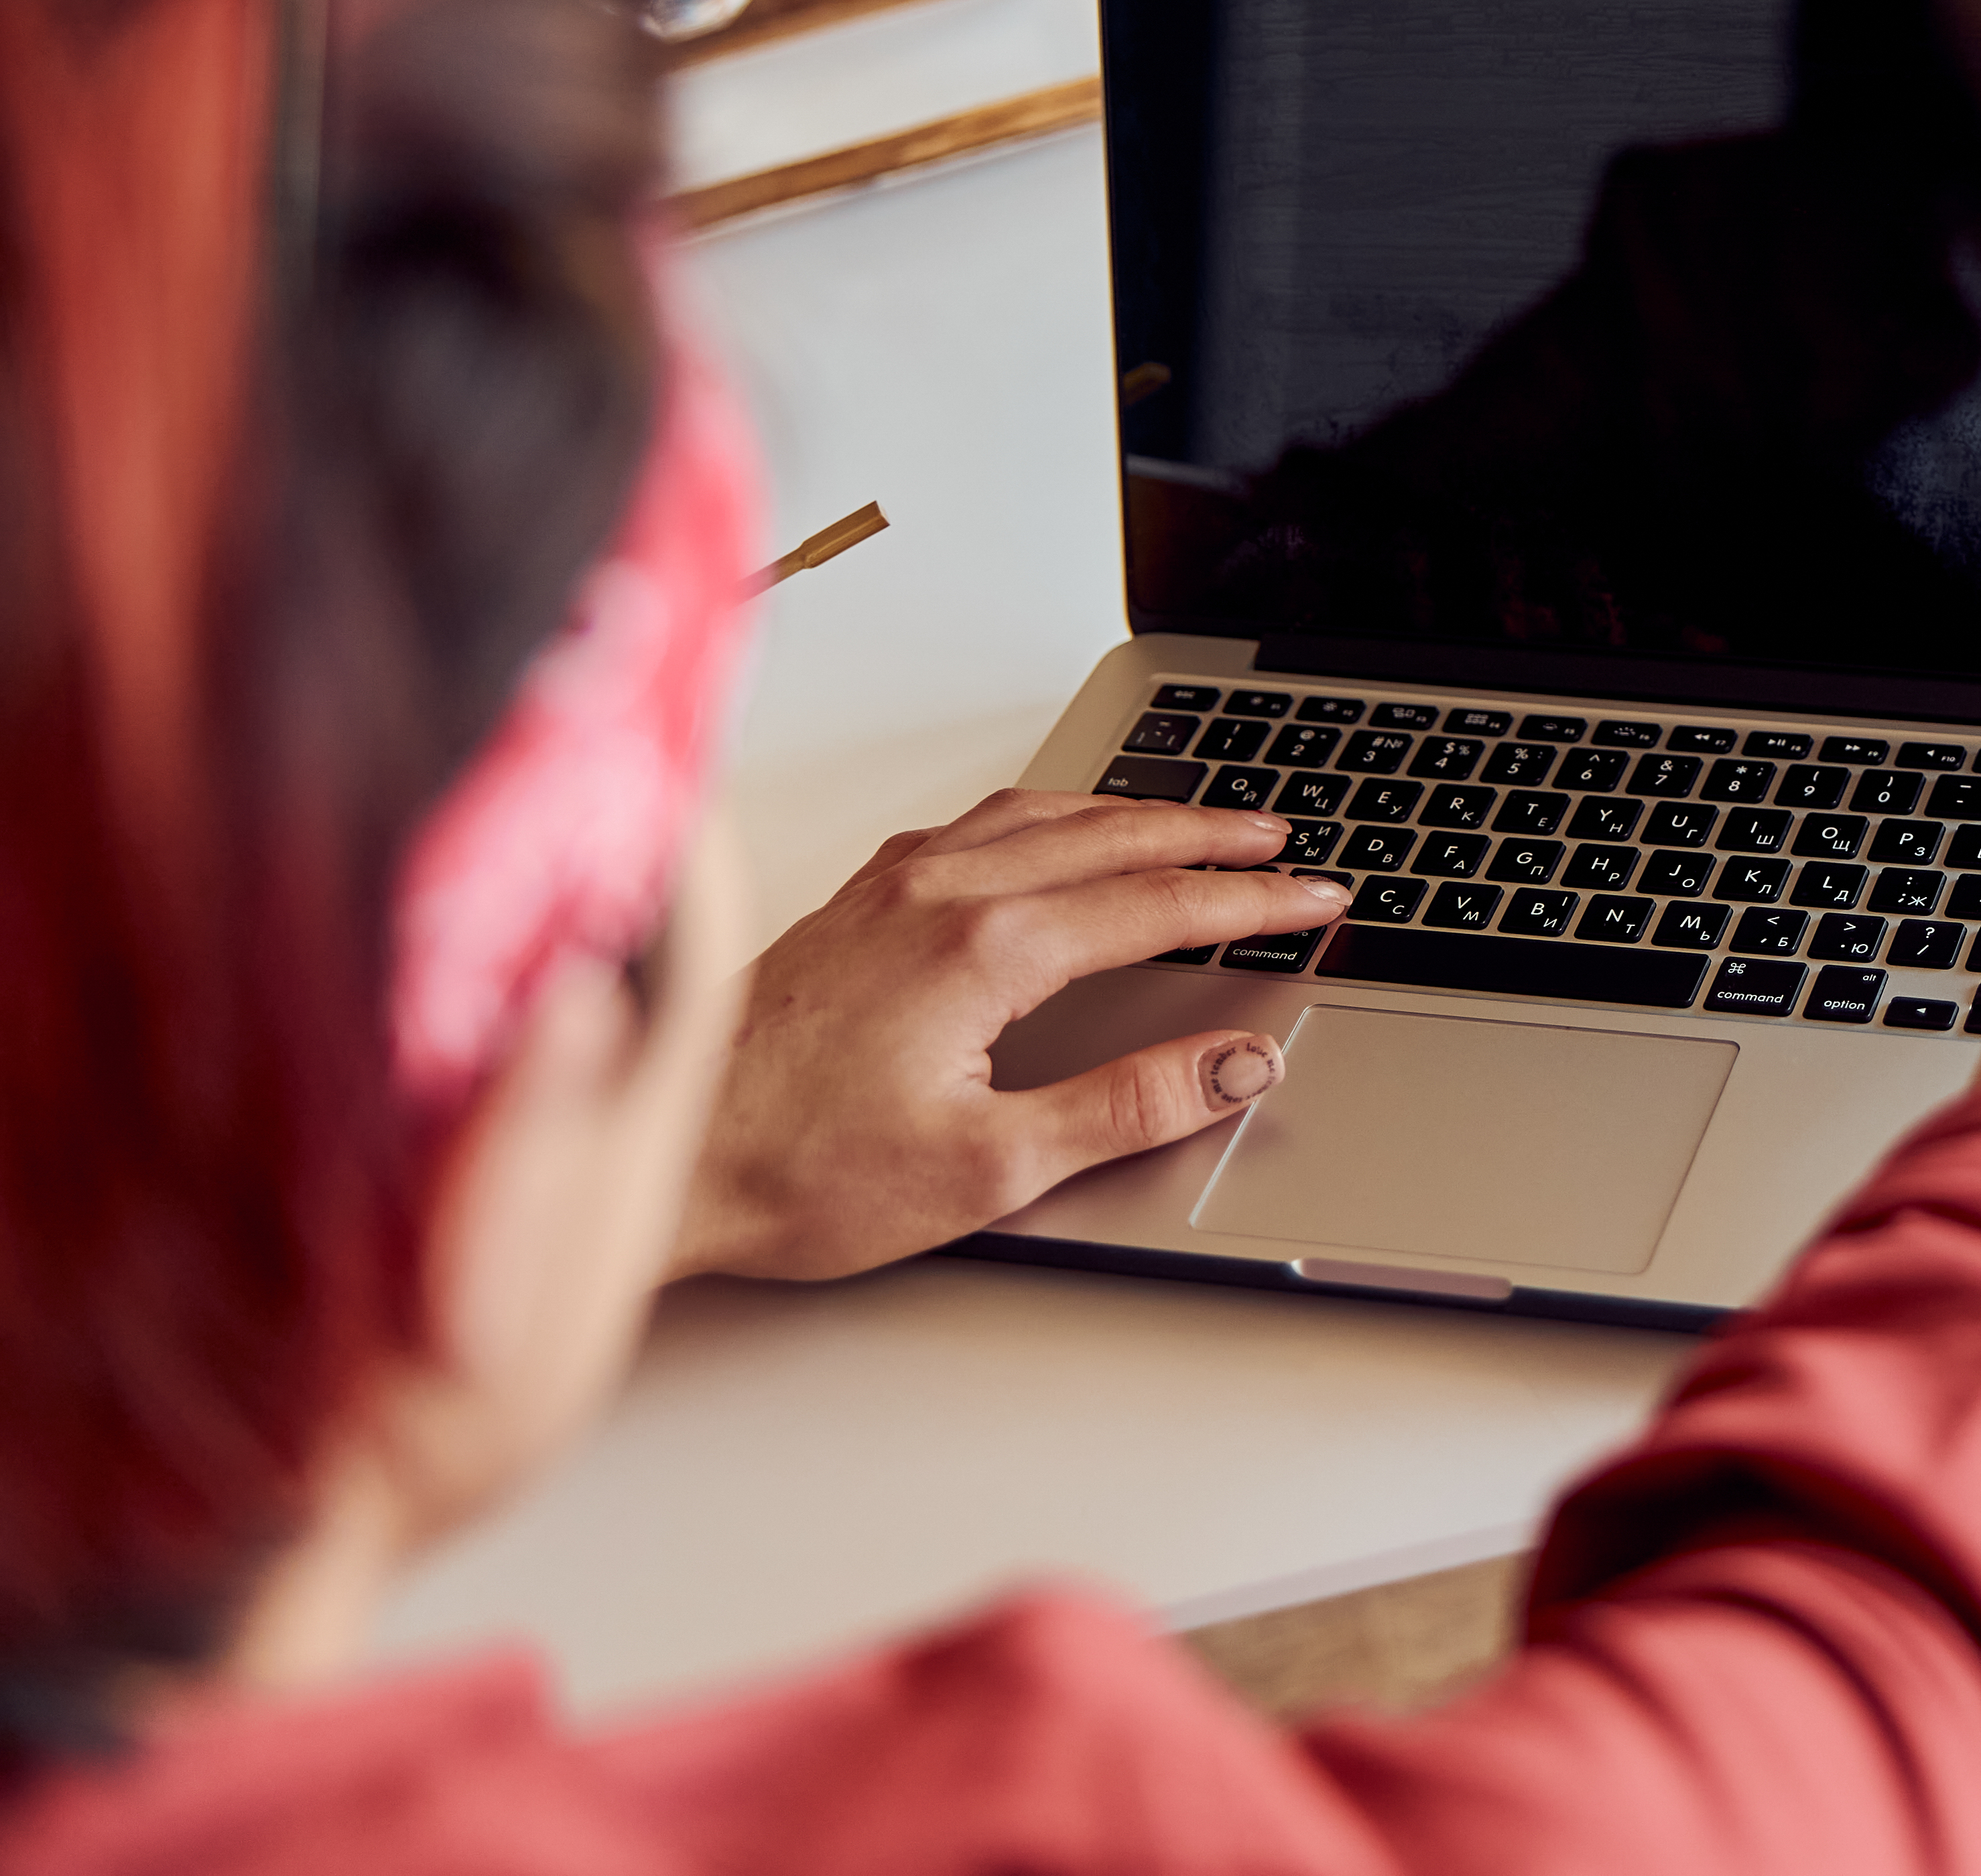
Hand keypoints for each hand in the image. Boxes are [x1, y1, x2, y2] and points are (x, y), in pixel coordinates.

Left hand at [669, 793, 1350, 1282]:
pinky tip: (1053, 826)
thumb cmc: (796, 1173)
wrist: (656, 1160)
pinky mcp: (853, 900)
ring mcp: (890, 887)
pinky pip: (976, 822)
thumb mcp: (990, 1167)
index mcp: (986, 948)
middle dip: (1212, 834)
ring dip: (1132, 811)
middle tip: (1283, 839)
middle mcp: (939, 894)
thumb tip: (1237, 1063)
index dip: (1253, 900)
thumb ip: (1128, 1107)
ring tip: (1195, 817)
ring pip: (1042, 814)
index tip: (1319, 898)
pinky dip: (1048, 812)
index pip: (1159, 905)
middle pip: (1112, 837)